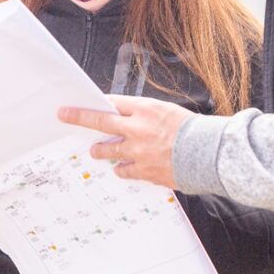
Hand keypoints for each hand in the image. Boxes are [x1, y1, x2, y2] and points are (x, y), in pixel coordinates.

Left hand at [57, 95, 193, 188]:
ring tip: (96, 150)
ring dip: (99, 150)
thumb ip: (144, 115)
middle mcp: (137, 129)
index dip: (96, 103)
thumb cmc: (192, 130)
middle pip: (100, 121)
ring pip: (107, 150)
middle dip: (79, 117)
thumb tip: (125, 120)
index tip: (82, 102)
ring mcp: (138, 151)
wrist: (209, 154)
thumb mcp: (167, 112)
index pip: (112, 103)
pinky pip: (123, 171)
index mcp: (145, 109)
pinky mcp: (143, 171)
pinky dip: (121, 169)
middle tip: (64, 115)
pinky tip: (121, 168)